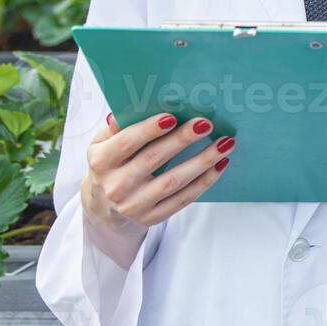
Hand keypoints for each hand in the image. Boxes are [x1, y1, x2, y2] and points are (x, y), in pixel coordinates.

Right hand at [83, 112, 233, 232]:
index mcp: (101, 162)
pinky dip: (204, 181)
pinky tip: (219, 164)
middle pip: (153, 159)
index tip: (172, 116)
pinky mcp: (151, 217)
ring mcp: (133, 205)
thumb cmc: (111, 162)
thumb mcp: (102, 143)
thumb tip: (132, 107)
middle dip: (182, 140)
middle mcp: (116, 185)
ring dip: (202, 161)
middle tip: (206, 124)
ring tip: (224, 143)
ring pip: (173, 181)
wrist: (104, 205)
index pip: (126, 143)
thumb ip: (116, 127)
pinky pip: (182, 199)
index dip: (149, 130)